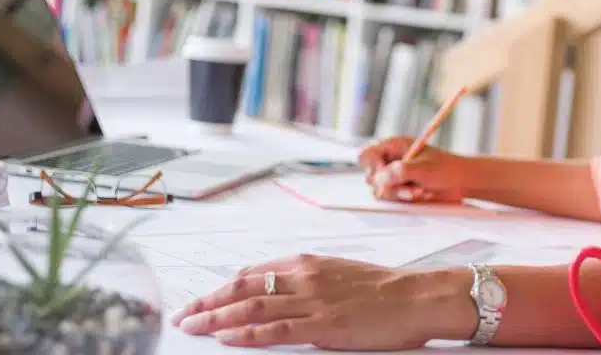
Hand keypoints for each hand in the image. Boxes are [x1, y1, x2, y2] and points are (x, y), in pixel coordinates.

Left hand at [170, 254, 443, 349]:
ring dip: (215, 318)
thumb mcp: (339, 272)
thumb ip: (306, 278)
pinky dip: (246, 334)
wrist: (417, 297)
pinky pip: (275, 330)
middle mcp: (304, 277)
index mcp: (308, 263)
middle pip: (242, 289)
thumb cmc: (385, 288)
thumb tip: (273, 286)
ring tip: (192, 327)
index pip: (252, 274)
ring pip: (251, 309)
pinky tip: (225, 337)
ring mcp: (312, 301)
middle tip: (183, 314)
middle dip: (208, 302)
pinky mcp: (322, 325)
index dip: (221, 288)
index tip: (201, 299)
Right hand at [358, 136, 471, 203]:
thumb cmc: (446, 169)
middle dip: (389, 184)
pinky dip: (404, 199)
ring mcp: (394, 177)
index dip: (371, 166)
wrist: (462, 183)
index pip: (366, 154)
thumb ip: (400, 172)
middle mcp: (390, 160)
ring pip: (380, 190)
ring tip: (419, 191)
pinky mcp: (399, 190)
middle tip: (409, 187)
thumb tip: (379, 179)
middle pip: (370, 175)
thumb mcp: (424, 169)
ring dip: (399, 193)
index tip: (385, 175)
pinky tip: (420, 195)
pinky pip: (390, 199)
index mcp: (394, 146)